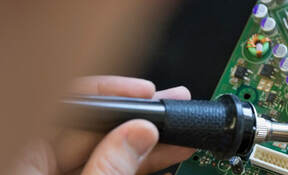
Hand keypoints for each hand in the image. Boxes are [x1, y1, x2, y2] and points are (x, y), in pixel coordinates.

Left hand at [15, 76, 196, 173]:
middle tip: (174, 107)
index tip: (144, 91)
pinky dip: (135, 167)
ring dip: (145, 145)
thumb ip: (109, 169)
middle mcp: (33, 166)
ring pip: (102, 155)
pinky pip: (105, 172)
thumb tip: (139, 135)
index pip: (64, 107)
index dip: (108, 93)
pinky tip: (163, 158)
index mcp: (17, 158)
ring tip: (181, 137)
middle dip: (137, 120)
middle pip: (90, 131)